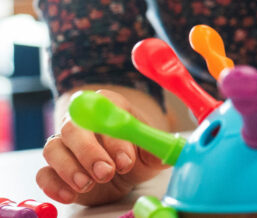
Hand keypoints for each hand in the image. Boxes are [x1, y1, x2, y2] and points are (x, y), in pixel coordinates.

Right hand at [36, 89, 165, 205]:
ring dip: (70, 168)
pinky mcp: (53, 168)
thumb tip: (168, 148)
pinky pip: (43, 173)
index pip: (104, 110)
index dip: (113, 133)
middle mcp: (81, 121)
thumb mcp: (152, 151)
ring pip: (54, 149)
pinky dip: (54, 185)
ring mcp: (63, 144)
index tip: (126, 159)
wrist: (124, 172)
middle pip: (73, 128)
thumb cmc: (137, 153)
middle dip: (89, 152)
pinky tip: (70, 195)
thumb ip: (158, 147)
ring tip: (89, 184)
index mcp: (109, 107)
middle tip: (106, 173)